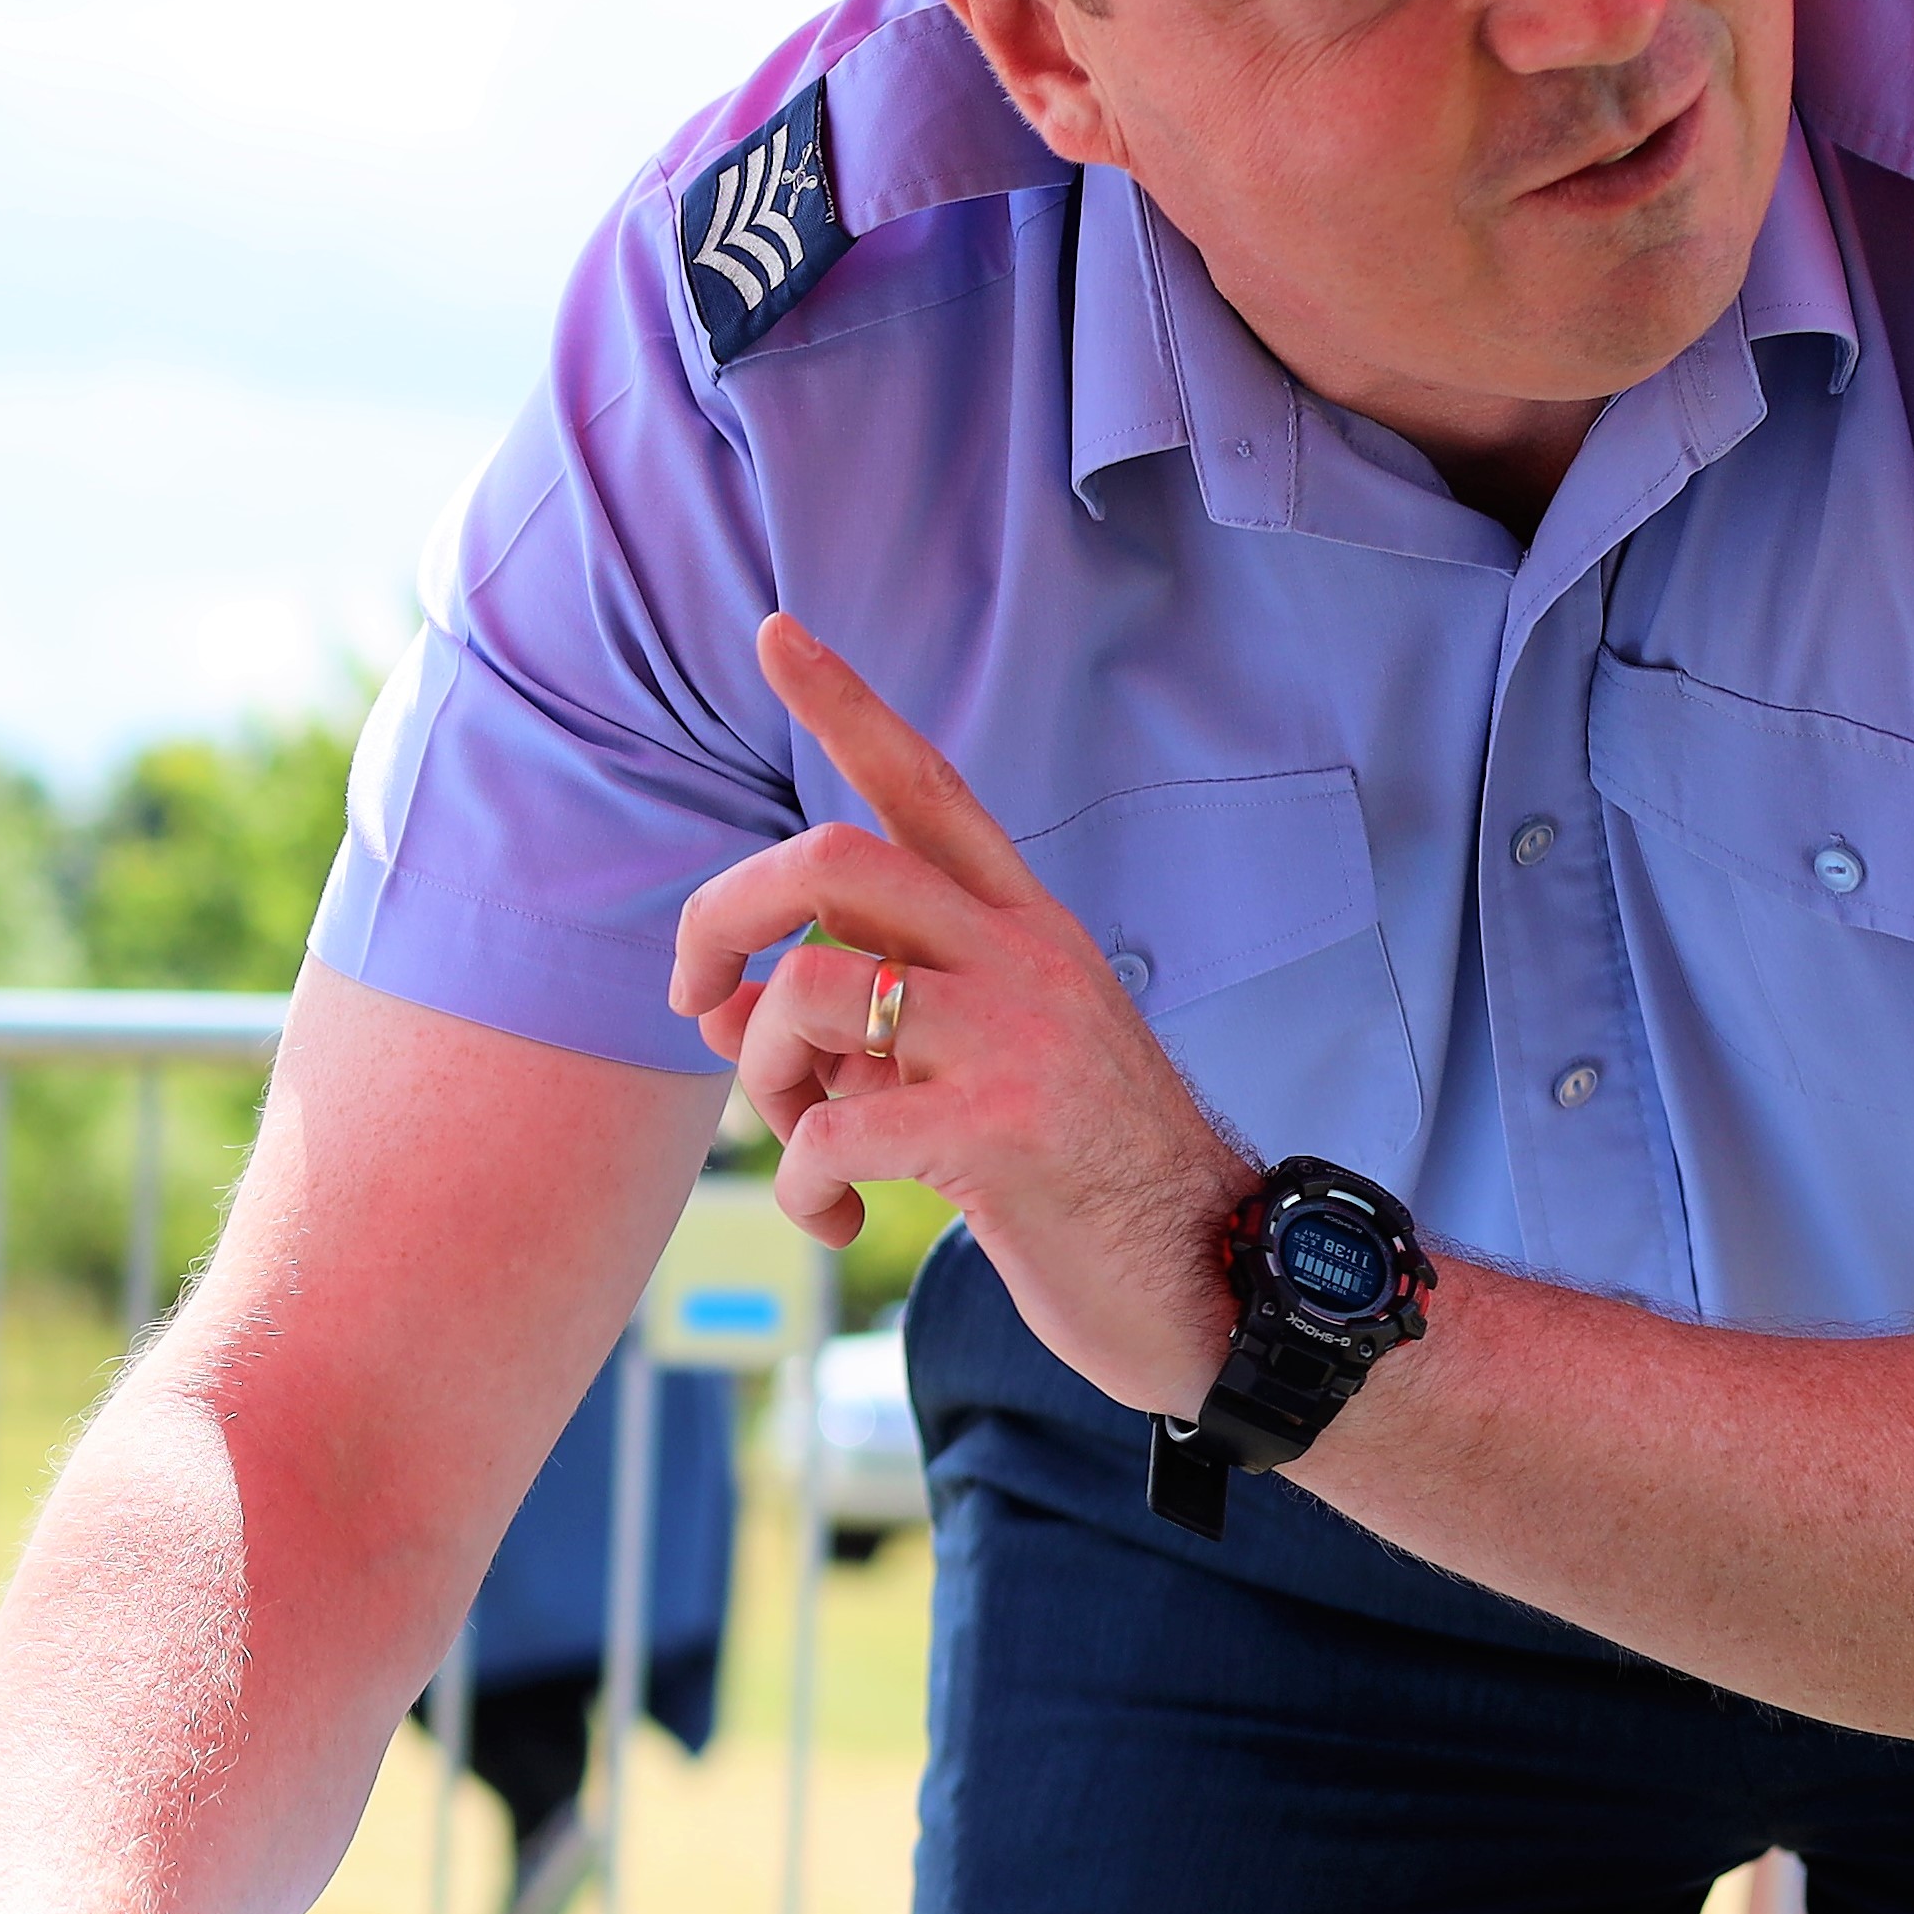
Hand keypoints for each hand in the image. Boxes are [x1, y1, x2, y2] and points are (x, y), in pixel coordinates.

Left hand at [664, 614, 1261, 1420]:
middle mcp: (1025, 959)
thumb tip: (737, 1001)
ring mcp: (1018, 1042)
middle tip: (693, 1001)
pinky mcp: (1001, 1138)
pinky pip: (829, 1132)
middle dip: (720, 917)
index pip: (927, 783)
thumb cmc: (1085, 1177)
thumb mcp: (997, 1057)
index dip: (844, 705)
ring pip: (807, 995)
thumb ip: (891, 1004)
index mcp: (1026, 925)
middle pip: (831, 864)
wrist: (1220, 1282)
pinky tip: (838, 1218)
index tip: (773, 631)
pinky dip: (798, 1183)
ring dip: (760, 1078)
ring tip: (802, 1140)